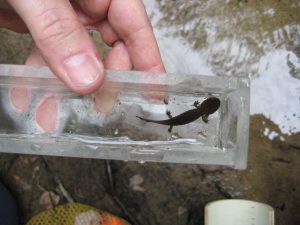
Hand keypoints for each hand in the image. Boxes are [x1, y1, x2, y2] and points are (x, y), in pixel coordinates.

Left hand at [0, 0, 164, 94]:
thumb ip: (59, 30)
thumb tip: (87, 78)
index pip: (134, 25)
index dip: (147, 60)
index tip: (153, 92)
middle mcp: (86, 0)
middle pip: (109, 46)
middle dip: (103, 81)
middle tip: (99, 107)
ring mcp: (64, 14)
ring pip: (75, 56)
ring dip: (63, 87)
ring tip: (53, 114)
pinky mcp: (42, 24)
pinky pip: (48, 54)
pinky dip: (40, 76)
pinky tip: (30, 93)